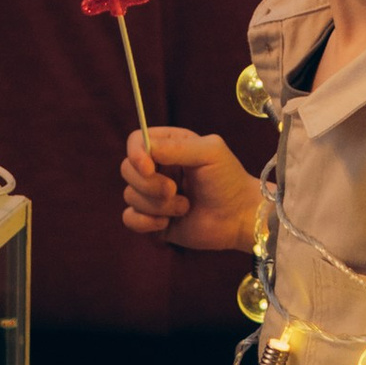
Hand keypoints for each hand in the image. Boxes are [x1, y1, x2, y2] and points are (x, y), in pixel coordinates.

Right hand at [119, 125, 264, 250]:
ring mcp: (152, 195)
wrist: (238, 218)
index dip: (136, 154)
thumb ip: (178, 147)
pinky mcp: (151, 219)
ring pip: (130, 196)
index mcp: (169, 146)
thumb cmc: (228, 180)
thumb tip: (146, 150)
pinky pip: (129, 218)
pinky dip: (145, 222)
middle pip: (127, 169)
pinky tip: (166, 223)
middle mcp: (157, 169)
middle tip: (174, 190)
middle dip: (149, 184)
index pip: (136, 141)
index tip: (148, 168)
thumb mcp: (210, 152)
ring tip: (185, 207)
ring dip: (158, 205)